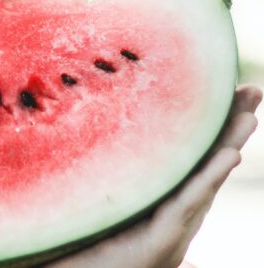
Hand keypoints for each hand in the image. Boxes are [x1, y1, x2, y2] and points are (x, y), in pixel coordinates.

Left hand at [44, 84, 260, 267]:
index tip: (229, 88)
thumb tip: (88, 124)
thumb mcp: (100, 199)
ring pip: (206, 180)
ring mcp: (172, 226)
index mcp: (162, 197)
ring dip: (230, 147)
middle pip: (207, 161)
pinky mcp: (162, 241)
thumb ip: (108, 172)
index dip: (212, 123)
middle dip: (232, 126)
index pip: (192, 153)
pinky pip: (188, 203)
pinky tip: (229, 155)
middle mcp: (173, 210)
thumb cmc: (86, 244)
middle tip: (254, 90)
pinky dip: (209, 178)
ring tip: (250, 116)